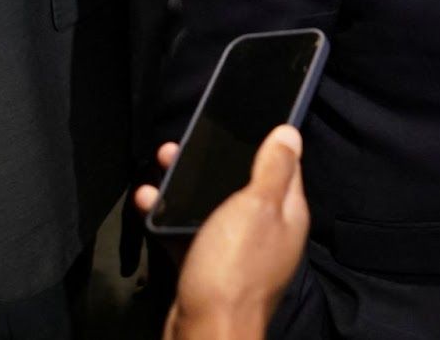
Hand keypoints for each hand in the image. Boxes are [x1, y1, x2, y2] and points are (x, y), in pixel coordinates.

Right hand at [135, 128, 310, 339]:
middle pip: (240, 183)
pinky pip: (187, 232)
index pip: (284, 165)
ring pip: (210, 207)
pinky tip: (149, 202)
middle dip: (213, 161)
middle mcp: (265, 231)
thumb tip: (290, 133)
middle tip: (185, 144)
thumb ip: (273, 168)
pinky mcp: (206, 267)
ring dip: (184, 186)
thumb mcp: (257, 206)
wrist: (205, 332)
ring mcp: (235, 251)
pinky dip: (168, 217)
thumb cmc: (235, 270)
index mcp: (286, 213)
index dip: (264, 140)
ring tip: (162, 165)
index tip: (240, 121)